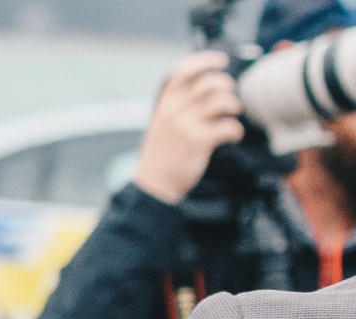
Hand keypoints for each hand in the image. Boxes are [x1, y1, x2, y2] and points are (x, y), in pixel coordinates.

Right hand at [132, 51, 244, 204]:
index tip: (221, 61)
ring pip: (221, 101)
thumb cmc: (161, 156)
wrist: (155, 185)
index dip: (205, 61)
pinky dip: (236, 130)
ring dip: (234, 105)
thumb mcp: (160, 126)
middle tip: (230, 95)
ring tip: (233, 114)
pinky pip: (227, 126)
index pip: (183, 72)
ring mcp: (186, 125)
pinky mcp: (198, 141)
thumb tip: (202, 89)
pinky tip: (233, 135)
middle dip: (226, 85)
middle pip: (208, 83)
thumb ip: (176, 106)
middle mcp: (174, 111)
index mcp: (165, 105)